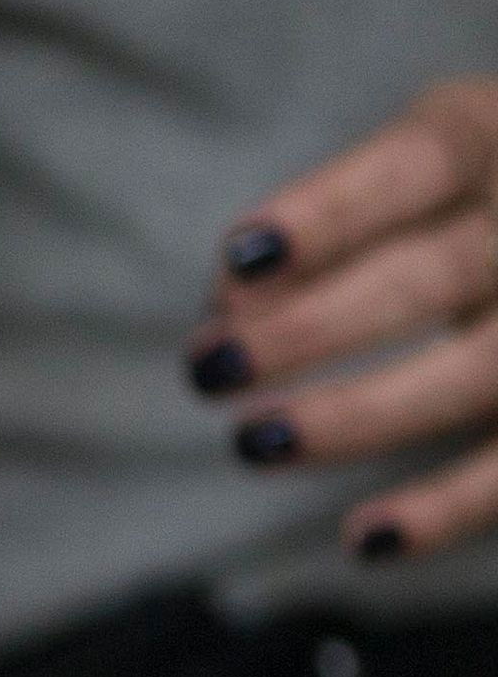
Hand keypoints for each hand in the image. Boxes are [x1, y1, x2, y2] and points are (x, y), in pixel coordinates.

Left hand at [190, 75, 497, 557]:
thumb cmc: (468, 198)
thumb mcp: (414, 174)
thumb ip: (322, 231)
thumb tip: (222, 313)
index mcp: (493, 136)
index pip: (415, 163)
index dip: (330, 211)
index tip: (239, 256)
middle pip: (432, 277)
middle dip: (312, 328)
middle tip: (207, 370)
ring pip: (479, 372)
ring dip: (359, 416)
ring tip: (253, 443)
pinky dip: (449, 510)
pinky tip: (364, 541)